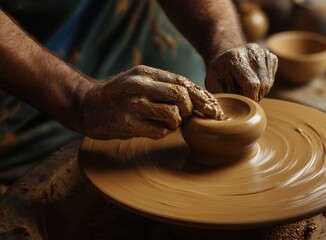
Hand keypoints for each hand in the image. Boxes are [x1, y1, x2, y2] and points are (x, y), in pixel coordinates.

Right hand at [79, 65, 223, 139]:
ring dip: (176, 122)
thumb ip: (164, 85)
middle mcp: (140, 86)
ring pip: (173, 115)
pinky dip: (164, 132)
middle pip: (181, 96)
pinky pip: (160, 131)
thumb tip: (198, 96)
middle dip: (190, 109)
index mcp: (146, 73)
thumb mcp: (140, 80)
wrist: (88, 106)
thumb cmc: (120, 94)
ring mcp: (133, 105)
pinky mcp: (128, 124)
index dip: (201, 96)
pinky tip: (156, 129)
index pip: (182, 82)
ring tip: (168, 122)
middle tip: (186, 116)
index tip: (212, 107)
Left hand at [205, 43, 277, 101]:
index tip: (244, 106)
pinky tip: (254, 83)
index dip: (250, 99)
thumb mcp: (212, 84)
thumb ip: (221, 97)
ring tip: (247, 91)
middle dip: (255, 97)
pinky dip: (265, 86)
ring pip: (269, 83)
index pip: (252, 84)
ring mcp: (263, 53)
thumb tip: (227, 115)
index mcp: (235, 57)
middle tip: (245, 100)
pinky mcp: (271, 56)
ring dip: (260, 92)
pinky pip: (272, 78)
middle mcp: (252, 51)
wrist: (225, 58)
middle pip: (263, 84)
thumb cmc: (218, 74)